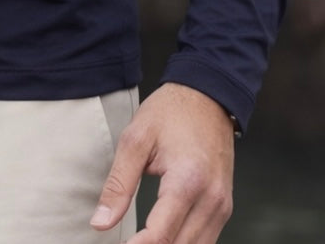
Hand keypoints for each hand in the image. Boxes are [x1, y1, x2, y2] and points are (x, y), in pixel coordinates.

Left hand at [91, 83, 233, 243]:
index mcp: (187, 180)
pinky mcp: (224, 207)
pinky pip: (205, 241)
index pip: (160, 236)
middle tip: (124, 241)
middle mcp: (211, 199)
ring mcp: (222, 206)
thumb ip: (118, 184)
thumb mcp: (135, 139)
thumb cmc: (171, 112)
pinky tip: (162, 239)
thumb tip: (100, 222)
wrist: (207, 95)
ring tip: (138, 241)